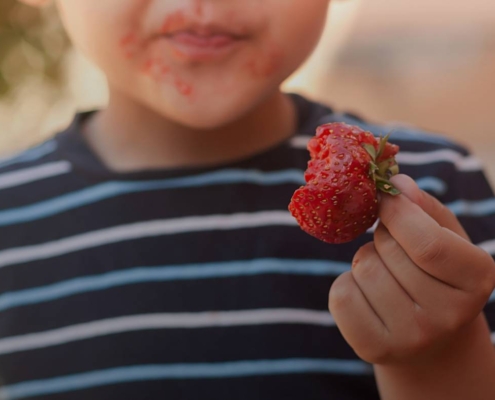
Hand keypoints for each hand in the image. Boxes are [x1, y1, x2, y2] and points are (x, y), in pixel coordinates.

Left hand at [328, 174, 494, 364]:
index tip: (384, 197)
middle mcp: (448, 316)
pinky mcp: (373, 348)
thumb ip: (423, 206)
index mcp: (477, 279)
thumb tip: (396, 183)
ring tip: (385, 274)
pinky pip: (341, 295)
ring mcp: (411, 338)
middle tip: (392, 247)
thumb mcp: (444, 234)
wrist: (430, 337)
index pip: (427, 243)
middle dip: (381, 236)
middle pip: (386, 251)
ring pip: (362, 269)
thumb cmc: (436, 273)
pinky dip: (346, 284)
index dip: (397, 212)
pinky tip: (368, 294)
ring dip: (364, 260)